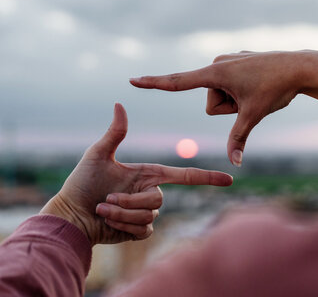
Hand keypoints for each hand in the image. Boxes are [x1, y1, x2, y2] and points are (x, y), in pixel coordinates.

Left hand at [40, 103, 232, 245]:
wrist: (71, 214)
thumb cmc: (82, 183)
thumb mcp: (98, 155)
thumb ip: (115, 133)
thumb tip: (119, 104)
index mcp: (149, 174)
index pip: (184, 176)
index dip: (207, 177)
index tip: (229, 179)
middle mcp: (151, 193)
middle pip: (158, 200)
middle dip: (129, 201)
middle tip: (106, 199)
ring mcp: (146, 213)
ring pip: (149, 216)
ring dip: (121, 214)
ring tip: (102, 208)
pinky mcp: (139, 231)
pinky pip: (143, 230)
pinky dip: (122, 225)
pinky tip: (107, 222)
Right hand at [130, 50, 317, 165]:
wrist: (301, 66)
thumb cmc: (276, 88)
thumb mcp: (253, 115)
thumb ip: (239, 139)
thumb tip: (235, 164)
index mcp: (215, 73)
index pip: (178, 82)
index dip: (154, 84)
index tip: (133, 80)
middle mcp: (217, 63)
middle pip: (211, 103)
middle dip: (230, 109)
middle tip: (251, 98)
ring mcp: (227, 61)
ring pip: (222, 96)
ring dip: (237, 100)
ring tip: (256, 91)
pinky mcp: (237, 61)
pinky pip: (232, 85)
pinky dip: (244, 91)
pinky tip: (261, 82)